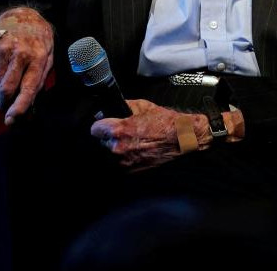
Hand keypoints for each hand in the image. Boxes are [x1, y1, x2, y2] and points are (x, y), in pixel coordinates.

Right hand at [0, 6, 53, 124]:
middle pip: (7, 88)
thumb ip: (39, 81)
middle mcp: (20, 54)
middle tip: (6, 108)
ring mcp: (3, 50)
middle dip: (4, 104)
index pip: (28, 88)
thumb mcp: (48, 58)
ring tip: (4, 93)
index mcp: (39, 58)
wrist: (23, 15)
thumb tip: (29, 107)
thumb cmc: (39, 41)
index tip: (11, 120)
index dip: (19, 106)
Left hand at [90, 99, 204, 170]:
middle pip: (101, 142)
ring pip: (110, 154)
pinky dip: (126, 157)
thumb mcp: (142, 106)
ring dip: (117, 149)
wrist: (182, 139)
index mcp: (118, 131)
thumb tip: (110, 109)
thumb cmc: (165, 122)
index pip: (94, 129)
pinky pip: (120, 163)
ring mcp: (124, 162)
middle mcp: (118, 148)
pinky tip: (137, 150)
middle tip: (124, 133)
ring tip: (132, 142)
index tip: (105, 125)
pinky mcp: (131, 171)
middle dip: (110, 137)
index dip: (101, 125)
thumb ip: (122, 107)